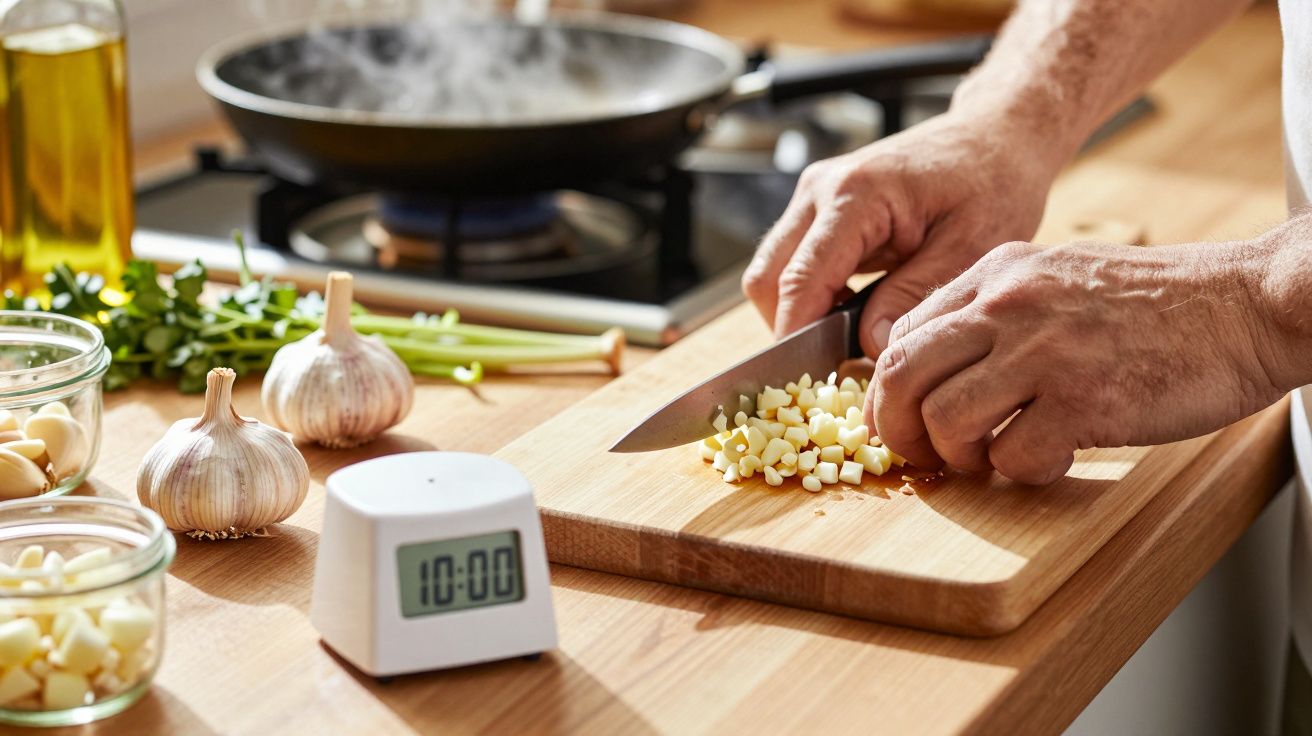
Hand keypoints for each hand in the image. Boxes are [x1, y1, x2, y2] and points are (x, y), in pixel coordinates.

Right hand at [741, 112, 1058, 354]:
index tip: (808, 384)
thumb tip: (871, 346)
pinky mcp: (819, 206)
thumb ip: (914, 298)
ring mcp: (814, 195)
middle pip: (767, 280)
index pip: (800, 281)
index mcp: (855, 195)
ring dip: (799, 312)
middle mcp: (820, 190)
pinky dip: (811, 295)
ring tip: (849, 338)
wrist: (996, 135)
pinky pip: (793, 262)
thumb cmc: (992, 182)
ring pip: (772, 273)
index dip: (797, 337)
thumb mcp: (968, 248)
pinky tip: (853, 310)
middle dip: (791, 329)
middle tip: (834, 367)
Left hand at [866, 239, 1285, 483]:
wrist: (1247, 305)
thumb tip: (940, 372)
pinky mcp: (1083, 399)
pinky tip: (1053, 457)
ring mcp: (1043, 351)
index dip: (889, 390)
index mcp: (998, 274)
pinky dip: (1024, 471)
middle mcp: (1008, 304)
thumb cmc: (1160, 304)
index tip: (901, 421)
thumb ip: (997, 314)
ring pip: (945, 420)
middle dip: (898, 429)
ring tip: (993, 458)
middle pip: (901, 376)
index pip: (902, 336)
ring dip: (960, 456)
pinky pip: (1012, 456)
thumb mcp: (1059, 280)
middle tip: (924, 455)